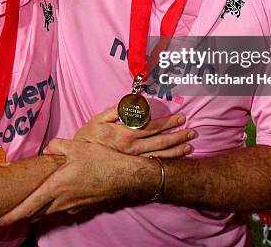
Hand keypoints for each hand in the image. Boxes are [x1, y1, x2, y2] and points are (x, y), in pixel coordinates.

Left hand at [0, 139, 154, 226]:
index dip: (13, 215)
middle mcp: (62, 200)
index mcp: (56, 186)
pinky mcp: (82, 207)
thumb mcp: (75, 146)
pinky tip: (57, 197)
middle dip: (22, 215)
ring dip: (38, 211)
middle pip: (36, 213)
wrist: (123, 175)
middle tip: (9, 215)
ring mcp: (73, 206)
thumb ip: (56, 146)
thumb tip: (47, 150)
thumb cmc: (99, 160)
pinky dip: (54, 207)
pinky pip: (63, 209)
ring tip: (28, 207)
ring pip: (49, 212)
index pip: (29, 206)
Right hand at [75, 105, 193, 157]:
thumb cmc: (87, 139)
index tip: (180, 118)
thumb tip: (134, 101)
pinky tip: (176, 159)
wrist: (78, 164)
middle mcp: (133, 150)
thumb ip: (117, 110)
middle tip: (193, 132)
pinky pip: (153, 165)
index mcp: (125, 134)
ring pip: (160, 156)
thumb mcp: (99, 119)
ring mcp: (133, 161)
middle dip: (178, 136)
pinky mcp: (132, 169)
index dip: (168, 122)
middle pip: (160, 141)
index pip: (152, 127)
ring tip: (190, 146)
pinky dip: (166, 162)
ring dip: (176, 150)